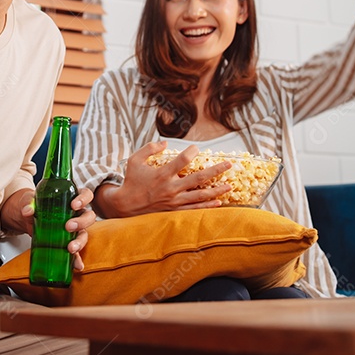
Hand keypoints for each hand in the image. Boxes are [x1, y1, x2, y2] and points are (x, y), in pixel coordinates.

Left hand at [7, 187, 95, 269]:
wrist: (26, 218)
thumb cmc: (34, 204)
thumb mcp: (29, 200)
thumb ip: (28, 203)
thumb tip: (28, 210)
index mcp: (71, 198)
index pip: (86, 194)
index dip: (84, 199)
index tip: (74, 205)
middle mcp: (76, 213)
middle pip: (89, 216)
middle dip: (81, 222)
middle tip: (68, 226)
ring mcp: (74, 229)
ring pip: (84, 234)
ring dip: (80, 241)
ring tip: (70, 248)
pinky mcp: (68, 242)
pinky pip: (76, 251)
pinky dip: (77, 259)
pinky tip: (77, 265)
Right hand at [105, 141, 232, 217]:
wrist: (125, 206)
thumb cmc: (131, 181)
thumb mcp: (135, 160)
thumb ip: (149, 149)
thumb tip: (165, 143)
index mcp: (162, 174)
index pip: (182, 160)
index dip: (191, 152)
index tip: (196, 148)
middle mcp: (171, 188)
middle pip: (198, 179)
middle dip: (216, 171)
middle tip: (229, 165)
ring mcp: (174, 201)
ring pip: (200, 195)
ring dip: (216, 190)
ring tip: (229, 185)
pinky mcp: (174, 211)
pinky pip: (195, 209)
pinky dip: (208, 206)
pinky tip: (219, 202)